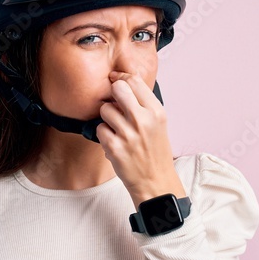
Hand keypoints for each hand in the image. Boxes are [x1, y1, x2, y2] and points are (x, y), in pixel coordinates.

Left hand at [96, 70, 186, 209]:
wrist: (156, 182)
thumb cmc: (155, 152)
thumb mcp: (159, 124)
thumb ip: (144, 104)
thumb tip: (122, 83)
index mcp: (156, 112)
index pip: (135, 81)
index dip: (122, 78)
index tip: (115, 79)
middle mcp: (143, 120)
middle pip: (118, 89)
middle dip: (112, 94)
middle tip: (114, 104)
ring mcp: (128, 134)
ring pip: (105, 110)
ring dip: (107, 118)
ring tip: (117, 129)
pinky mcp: (115, 147)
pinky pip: (99, 129)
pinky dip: (104, 135)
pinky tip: (114, 143)